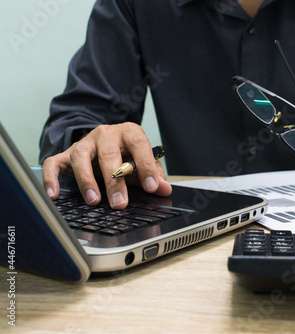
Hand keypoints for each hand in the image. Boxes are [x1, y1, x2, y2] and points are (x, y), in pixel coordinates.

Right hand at [42, 122, 171, 208]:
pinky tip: (55, 195)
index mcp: (129, 133)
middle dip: (115, 180)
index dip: (146, 166)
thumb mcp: (142, 162)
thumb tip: (164, 188)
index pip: (139, 145)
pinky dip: (51, 178)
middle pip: (109, 154)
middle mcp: (106, 134)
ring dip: (86, 180)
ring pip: (81, 156)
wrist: (106, 141)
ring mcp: (84, 143)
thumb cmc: (127, 154)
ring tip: (93, 200)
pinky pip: (54, 163)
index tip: (151, 186)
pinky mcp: (66, 154)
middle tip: (120, 203)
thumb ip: (154, 174)